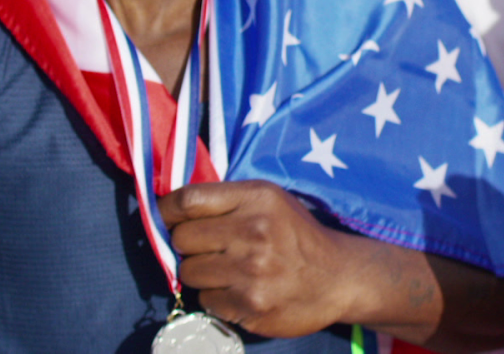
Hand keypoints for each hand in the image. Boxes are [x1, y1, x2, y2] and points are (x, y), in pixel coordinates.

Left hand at [160, 180, 355, 337]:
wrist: (339, 277)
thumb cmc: (297, 236)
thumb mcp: (271, 201)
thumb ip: (227, 201)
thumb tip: (171, 210)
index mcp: (257, 198)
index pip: (189, 200)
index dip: (166, 210)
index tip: (164, 218)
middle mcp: (253, 232)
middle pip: (182, 238)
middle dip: (188, 245)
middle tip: (208, 248)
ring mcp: (251, 271)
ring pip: (189, 272)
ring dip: (201, 273)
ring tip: (228, 270)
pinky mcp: (250, 305)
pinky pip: (206, 300)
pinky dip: (217, 297)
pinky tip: (240, 290)